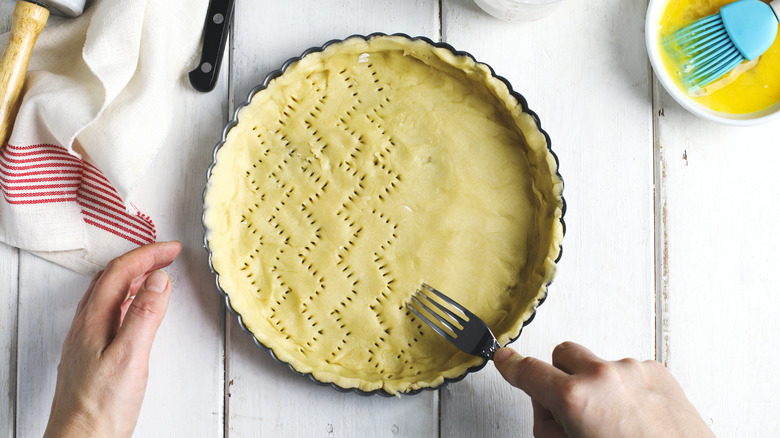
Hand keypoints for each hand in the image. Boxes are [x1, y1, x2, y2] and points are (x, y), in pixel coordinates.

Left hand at [44, 241, 182, 437]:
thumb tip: (159, 280)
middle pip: (111, 278)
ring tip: (157, 274)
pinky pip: (109, 312)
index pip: (120, 272)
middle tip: (167, 254)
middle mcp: (86, 325)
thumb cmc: (100, 408)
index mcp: (93, 320)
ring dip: (134, 278)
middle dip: (141, 260)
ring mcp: (87, 339)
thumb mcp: (130, 357)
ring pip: (109, 294)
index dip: (148, 254)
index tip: (172, 249)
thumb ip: (144, 315)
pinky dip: (129, 299)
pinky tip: (138, 310)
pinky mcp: (92, 353)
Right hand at [494, 342, 714, 437]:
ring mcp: (633, 370)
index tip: (504, 360)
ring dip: (597, 386)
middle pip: (563, 354)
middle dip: (560, 377)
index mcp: (575, 398)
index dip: (511, 366)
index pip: (529, 371)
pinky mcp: (657, 372)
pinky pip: (626, 371)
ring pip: (597, 365)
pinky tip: (635, 419)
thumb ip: (550, 424)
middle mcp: (603, 376)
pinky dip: (624, 389)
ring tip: (614, 424)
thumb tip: (548, 406)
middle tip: (571, 411)